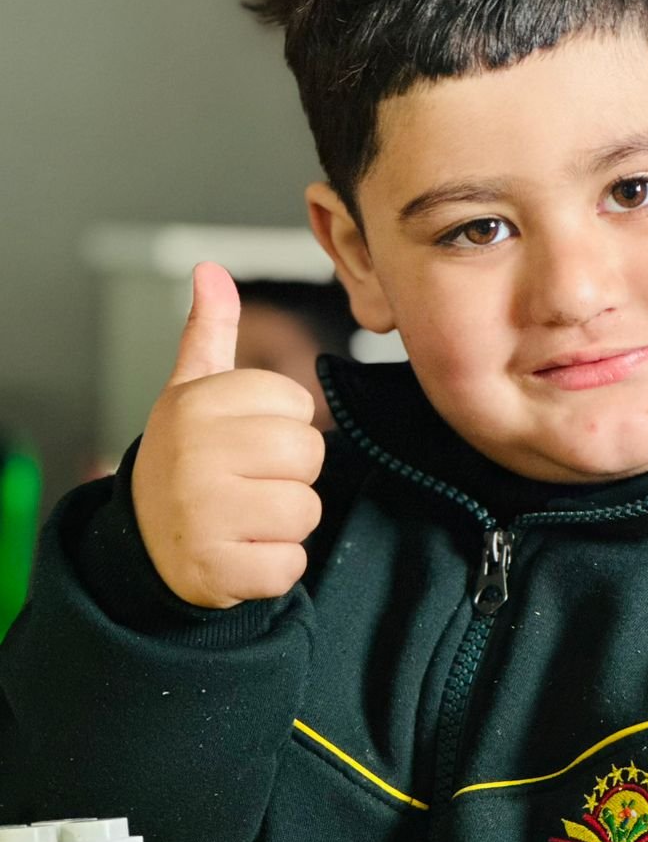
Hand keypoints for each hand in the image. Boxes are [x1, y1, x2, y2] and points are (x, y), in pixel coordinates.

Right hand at [130, 262, 325, 607]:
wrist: (144, 544)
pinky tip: (241, 553)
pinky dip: (276, 566)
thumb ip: (209, 334)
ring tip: (245, 517)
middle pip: (308, 454)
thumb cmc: (185, 460)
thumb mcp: (189, 393)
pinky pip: (290, 565)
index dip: (284, 426)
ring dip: (286, 523)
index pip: (299, 406)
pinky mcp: (217, 570)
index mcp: (196, 404)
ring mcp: (204, 514)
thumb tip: (210, 271)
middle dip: (292, 474)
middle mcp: (196, 454)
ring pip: (306, 511)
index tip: (245, 441)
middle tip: (250, 482)